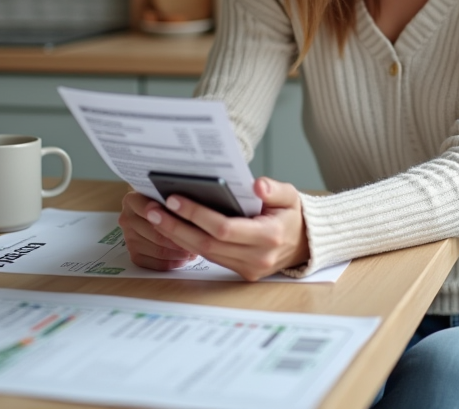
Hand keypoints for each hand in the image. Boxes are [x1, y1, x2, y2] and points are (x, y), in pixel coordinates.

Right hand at [119, 189, 199, 270]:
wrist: (154, 212)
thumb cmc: (164, 202)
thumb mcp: (166, 195)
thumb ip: (172, 201)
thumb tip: (189, 209)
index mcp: (132, 200)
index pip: (150, 210)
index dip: (169, 217)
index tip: (185, 222)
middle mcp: (127, 219)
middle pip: (156, 234)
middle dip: (179, 240)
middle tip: (197, 241)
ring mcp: (129, 238)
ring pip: (157, 250)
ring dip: (177, 253)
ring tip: (193, 250)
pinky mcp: (134, 254)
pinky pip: (154, 263)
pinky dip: (171, 263)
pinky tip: (183, 259)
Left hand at [141, 177, 309, 281]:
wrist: (306, 243)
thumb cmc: (293, 215)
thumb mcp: (291, 195)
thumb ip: (274, 189)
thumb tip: (256, 185)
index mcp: (269, 236)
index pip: (225, 228)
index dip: (197, 215)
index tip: (175, 199)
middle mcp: (257, 257)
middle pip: (208, 244)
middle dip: (176, 227)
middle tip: (153, 210)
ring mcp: (248, 269)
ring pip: (205, 253)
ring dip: (177, 236)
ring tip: (156, 217)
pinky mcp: (241, 273)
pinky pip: (211, 257)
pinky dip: (190, 242)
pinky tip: (173, 228)